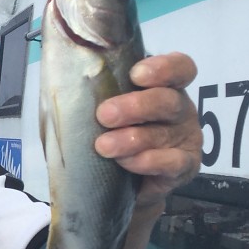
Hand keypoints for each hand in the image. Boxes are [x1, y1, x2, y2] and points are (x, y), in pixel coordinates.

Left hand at [94, 51, 202, 207]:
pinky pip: (172, 162)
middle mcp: (178, 108)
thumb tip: (62, 79)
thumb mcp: (98, 109)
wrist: (116, 182)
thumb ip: (91, 93)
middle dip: (136, 106)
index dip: (163, 68)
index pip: (178, 67)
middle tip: (104, 115)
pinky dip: (147, 161)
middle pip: (168, 99)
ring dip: (132, 139)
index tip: (136, 75)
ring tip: (103, 146)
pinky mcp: (185, 166)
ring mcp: (185, 137)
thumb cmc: (106, 132)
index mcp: (162, 86)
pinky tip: (126, 162)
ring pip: (164, 133)